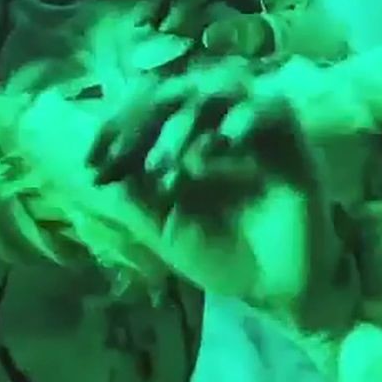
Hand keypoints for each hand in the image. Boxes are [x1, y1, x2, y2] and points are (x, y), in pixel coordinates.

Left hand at [87, 65, 332, 307]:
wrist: (275, 292)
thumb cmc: (220, 255)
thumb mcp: (162, 225)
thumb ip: (132, 192)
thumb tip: (88, 159)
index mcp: (185, 136)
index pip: (145, 106)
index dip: (115, 127)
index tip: (93, 165)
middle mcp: (217, 122)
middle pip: (176, 89)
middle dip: (142, 123)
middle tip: (122, 162)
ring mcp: (255, 126)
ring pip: (218, 89)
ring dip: (184, 122)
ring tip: (164, 167)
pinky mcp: (293, 139)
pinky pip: (270, 107)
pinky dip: (241, 121)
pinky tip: (219, 150)